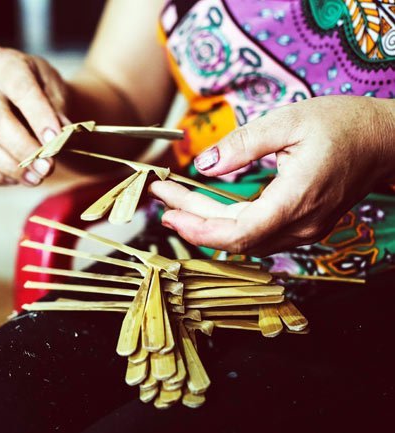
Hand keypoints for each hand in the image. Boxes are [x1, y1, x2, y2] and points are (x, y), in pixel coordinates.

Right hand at [0, 47, 68, 185]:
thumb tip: (56, 139)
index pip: (20, 90)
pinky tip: (16, 178)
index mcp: (3, 63)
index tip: (56, 141)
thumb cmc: (46, 94)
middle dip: (23, 148)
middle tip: (47, 167)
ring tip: (37, 178)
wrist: (32, 101)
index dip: (38, 117)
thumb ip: (58, 112)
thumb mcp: (58, 92)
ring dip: (11, 167)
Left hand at [150, 96, 394, 255]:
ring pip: (243, 237)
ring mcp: (303, 230)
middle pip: (233, 237)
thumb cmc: (344, 125)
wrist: (386, 140)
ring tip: (173, 198)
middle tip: (160, 194)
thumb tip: (204, 164)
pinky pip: (256, 232)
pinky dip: (225, 221)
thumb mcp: (288, 121)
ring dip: (205, 220)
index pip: (238, 233)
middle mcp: (300, 226)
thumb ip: (243, 144)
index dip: (198, 228)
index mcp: (296, 201)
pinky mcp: (301, 225)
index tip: (168, 211)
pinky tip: (204, 206)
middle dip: (191, 217)